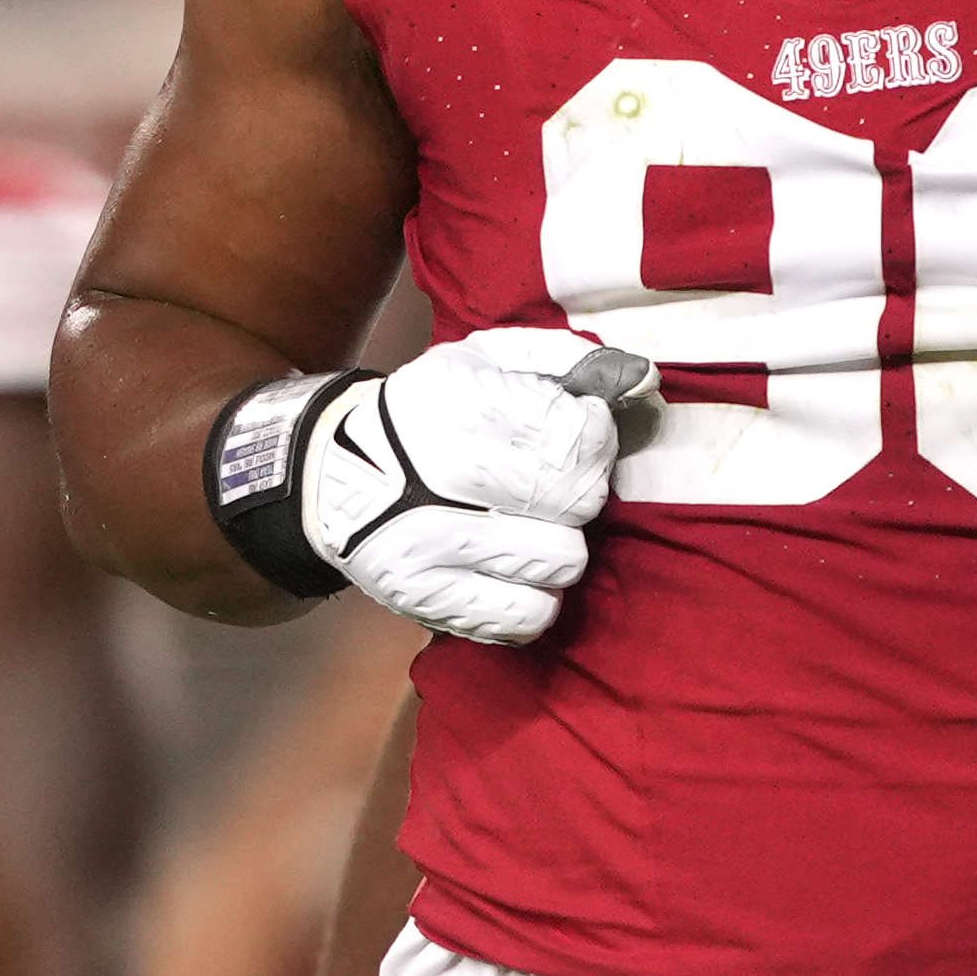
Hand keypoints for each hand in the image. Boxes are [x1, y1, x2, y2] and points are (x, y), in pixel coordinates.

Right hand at [253, 326, 650, 650]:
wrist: (336, 476)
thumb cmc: (430, 415)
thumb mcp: (483, 361)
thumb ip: (564, 358)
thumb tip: (640, 378)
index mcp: (461, 403)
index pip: (577, 437)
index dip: (594, 439)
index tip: (577, 436)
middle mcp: (442, 472)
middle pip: (578, 500)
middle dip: (579, 491)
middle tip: (550, 486)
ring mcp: (432, 542)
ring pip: (562, 561)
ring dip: (559, 544)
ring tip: (527, 526)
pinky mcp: (428, 598)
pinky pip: (528, 617)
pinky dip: (535, 597)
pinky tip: (514, 571)